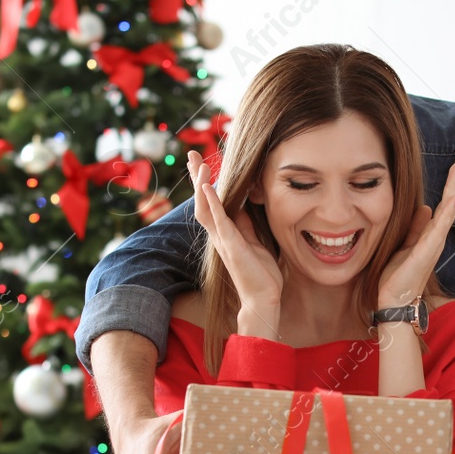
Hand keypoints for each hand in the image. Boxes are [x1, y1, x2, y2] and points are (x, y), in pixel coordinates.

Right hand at [187, 150, 282, 327]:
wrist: (262, 298)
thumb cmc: (260, 273)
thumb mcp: (254, 241)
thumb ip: (247, 224)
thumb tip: (245, 205)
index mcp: (225, 233)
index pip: (211, 203)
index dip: (205, 183)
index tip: (202, 163)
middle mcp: (219, 235)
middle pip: (201, 201)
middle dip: (197, 178)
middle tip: (191, 155)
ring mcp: (223, 240)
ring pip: (205, 208)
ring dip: (201, 185)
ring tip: (200, 164)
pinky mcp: (231, 246)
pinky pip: (218, 221)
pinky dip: (212, 202)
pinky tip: (207, 187)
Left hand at [378, 155, 454, 307]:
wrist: (394, 301)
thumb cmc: (398, 276)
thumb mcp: (404, 245)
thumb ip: (415, 227)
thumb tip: (424, 207)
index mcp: (430, 236)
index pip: (443, 204)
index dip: (450, 184)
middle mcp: (435, 238)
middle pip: (450, 203)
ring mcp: (433, 244)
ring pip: (447, 211)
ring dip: (454, 188)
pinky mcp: (425, 252)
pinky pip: (439, 229)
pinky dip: (447, 213)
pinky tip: (453, 198)